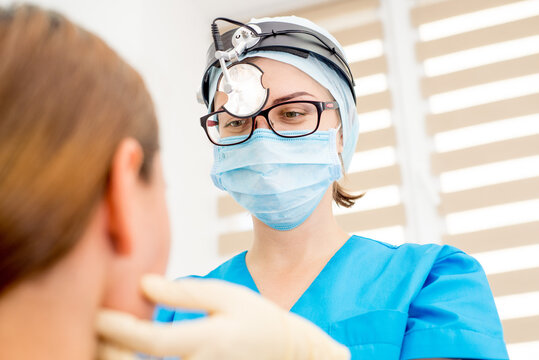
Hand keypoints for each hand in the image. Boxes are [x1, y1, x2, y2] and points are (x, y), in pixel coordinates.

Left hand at [96, 274, 349, 359]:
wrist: (284, 350)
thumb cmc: (255, 317)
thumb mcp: (225, 296)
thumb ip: (183, 293)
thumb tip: (143, 285)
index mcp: (207, 341)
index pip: (151, 342)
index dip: (118, 330)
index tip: (96, 314)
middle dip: (110, 353)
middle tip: (94, 332)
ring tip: (106, 342)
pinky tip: (132, 352)